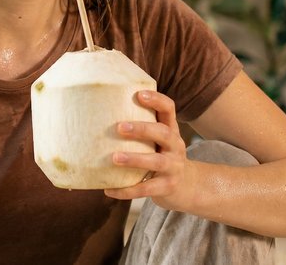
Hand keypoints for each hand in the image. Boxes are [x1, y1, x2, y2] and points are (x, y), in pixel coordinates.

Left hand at [104, 90, 192, 211]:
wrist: (186, 187)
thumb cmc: (162, 156)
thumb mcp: (159, 141)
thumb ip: (141, 129)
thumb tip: (98, 115)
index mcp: (171, 130)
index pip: (169, 109)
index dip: (156, 100)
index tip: (139, 94)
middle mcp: (175, 146)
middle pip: (163, 133)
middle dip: (142, 129)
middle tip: (120, 127)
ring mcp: (174, 167)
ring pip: (157, 161)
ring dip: (135, 159)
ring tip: (115, 158)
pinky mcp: (168, 187)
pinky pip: (147, 189)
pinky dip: (127, 191)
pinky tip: (108, 190)